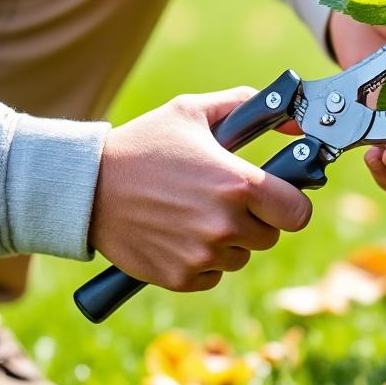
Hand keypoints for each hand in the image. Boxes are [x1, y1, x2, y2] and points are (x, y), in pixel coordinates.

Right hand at [88, 88, 312, 291]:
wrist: (87, 187)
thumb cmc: (144, 144)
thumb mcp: (193, 111)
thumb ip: (248, 106)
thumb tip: (295, 119)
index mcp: (238, 185)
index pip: (298, 213)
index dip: (289, 203)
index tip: (275, 195)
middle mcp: (225, 225)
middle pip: (270, 236)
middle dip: (255, 219)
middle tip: (224, 200)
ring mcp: (203, 256)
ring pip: (240, 256)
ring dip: (227, 241)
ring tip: (193, 214)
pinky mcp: (181, 278)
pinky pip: (212, 276)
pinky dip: (202, 261)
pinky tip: (178, 234)